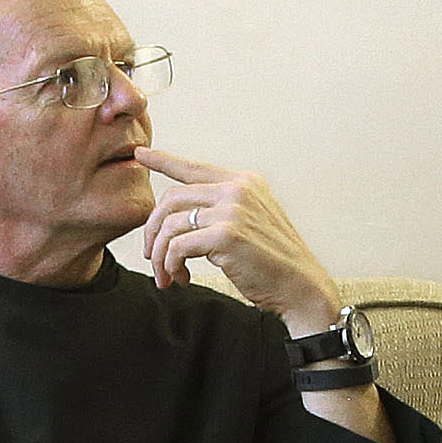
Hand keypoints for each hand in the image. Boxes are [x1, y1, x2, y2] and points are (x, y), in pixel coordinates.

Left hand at [133, 147, 340, 326]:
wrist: (301, 286)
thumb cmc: (274, 262)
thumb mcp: (252, 222)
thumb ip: (223, 209)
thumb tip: (182, 215)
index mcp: (245, 181)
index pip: (194, 168)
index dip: (163, 160)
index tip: (141, 155)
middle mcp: (238, 189)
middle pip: (172, 198)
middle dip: (153, 230)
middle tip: (151, 256)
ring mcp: (232, 210)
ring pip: (170, 224)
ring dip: (161, 255)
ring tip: (167, 275)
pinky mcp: (226, 235)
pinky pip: (178, 246)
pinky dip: (171, 265)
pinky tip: (180, 277)